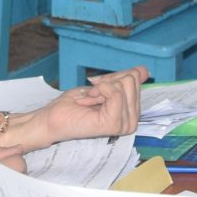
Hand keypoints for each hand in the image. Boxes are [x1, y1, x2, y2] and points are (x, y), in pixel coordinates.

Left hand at [5, 66, 148, 149]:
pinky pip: (115, 92)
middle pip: (131, 80)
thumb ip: (124, 80)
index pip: (135, 78)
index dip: (113, 77)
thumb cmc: (73, 104)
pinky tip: (88, 102)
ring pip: (122, 85)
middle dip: (107, 81)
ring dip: (100, 88)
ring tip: (89, 101)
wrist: (52, 118)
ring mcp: (124, 124)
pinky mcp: (114, 124)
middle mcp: (132, 121)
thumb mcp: (103, 86)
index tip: (97, 87)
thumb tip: (145, 71)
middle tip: (91, 95)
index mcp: (131, 112)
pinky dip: (99, 91)